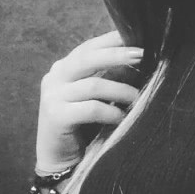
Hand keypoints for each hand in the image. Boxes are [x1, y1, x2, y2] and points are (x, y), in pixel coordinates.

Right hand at [36, 30, 141, 171]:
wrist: (59, 159)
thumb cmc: (83, 126)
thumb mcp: (95, 96)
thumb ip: (108, 77)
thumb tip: (139, 59)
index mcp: (64, 68)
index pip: (88, 47)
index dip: (112, 40)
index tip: (137, 34)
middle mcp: (55, 77)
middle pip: (88, 58)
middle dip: (117, 55)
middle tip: (142, 54)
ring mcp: (52, 96)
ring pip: (93, 84)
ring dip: (121, 90)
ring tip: (138, 97)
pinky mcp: (55, 116)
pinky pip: (91, 109)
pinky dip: (111, 112)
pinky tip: (122, 117)